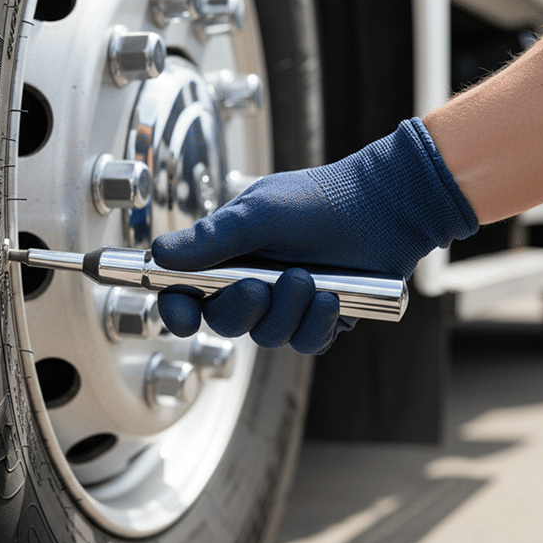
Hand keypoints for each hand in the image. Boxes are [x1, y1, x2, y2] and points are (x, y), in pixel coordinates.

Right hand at [152, 118, 477, 352]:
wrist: (383, 208)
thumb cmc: (319, 200)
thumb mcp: (258, 213)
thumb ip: (210, 238)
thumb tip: (160, 253)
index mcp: (228, 257)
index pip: (187, 293)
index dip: (178, 310)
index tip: (183, 317)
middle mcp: (253, 283)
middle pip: (224, 322)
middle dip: (240, 309)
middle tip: (259, 286)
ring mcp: (286, 304)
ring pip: (266, 336)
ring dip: (286, 311)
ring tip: (308, 279)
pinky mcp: (318, 320)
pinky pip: (305, 342)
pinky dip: (316, 324)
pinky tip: (329, 299)